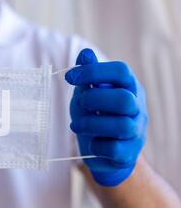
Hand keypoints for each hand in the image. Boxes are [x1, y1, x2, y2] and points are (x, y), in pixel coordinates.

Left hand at [65, 49, 146, 186]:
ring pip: (121, 125)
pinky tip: (91, 142)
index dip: (94, 71)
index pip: (121, 72)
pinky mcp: (128, 154)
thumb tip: (85, 54)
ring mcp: (136, 132)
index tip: (69, 77)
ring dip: (92, 124)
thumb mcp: (88, 93)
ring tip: (76, 125)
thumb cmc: (96, 116)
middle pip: (124, 99)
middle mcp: (137, 108)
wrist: (103, 152)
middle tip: (80, 103)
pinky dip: (97, 146)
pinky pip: (115, 149)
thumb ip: (88, 76)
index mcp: (128, 88)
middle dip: (95, 100)